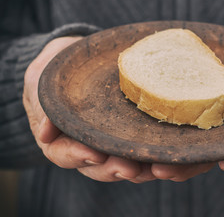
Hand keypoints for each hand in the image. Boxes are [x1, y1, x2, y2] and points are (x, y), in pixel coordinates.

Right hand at [21, 36, 215, 182]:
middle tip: (130, 167)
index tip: (94, 154)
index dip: (79, 157)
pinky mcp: (138, 136)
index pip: (67, 154)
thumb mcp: (42, 79)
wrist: (85, 59)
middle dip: (117, 169)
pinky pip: (150, 153)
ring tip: (158, 168)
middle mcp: (91, 147)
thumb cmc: (61, 69)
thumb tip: (45, 133)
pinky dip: (163, 158)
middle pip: (102, 168)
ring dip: (144, 169)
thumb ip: (43, 103)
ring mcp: (116, 143)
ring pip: (129, 165)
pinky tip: (175, 157)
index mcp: (64, 138)